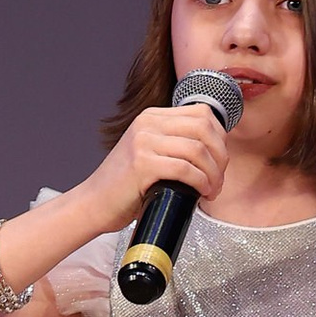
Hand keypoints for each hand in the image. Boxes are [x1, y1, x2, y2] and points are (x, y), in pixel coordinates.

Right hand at [89, 103, 229, 228]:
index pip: (202, 114)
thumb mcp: (150, 153)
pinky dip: (201, 183)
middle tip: (218, 180)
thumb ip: (174, 144)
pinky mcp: (142, 164)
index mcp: (152, 117)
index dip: (220, 138)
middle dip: (220, 157)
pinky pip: (185, 169)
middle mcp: (147, 124)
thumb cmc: (126, 186)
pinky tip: (202, 193)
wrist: (94, 203)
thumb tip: (214, 153)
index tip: (220, 161)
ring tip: (212, 191)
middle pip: (204, 129)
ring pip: (198, 150)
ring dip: (213, 174)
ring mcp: (143, 142)